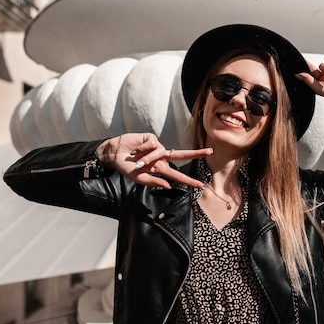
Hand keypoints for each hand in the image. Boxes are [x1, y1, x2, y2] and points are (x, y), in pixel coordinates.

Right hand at [96, 133, 212, 188]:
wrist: (114, 154)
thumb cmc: (125, 167)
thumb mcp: (138, 178)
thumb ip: (153, 182)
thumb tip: (168, 185)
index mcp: (160, 169)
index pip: (177, 176)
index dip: (189, 180)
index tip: (201, 185)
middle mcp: (161, 158)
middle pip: (182, 155)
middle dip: (196, 153)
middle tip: (210, 152)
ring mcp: (157, 147)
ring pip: (160, 152)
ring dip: (147, 157)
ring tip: (134, 159)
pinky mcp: (151, 138)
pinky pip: (152, 143)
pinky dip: (142, 148)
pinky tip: (135, 149)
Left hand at [297, 58, 323, 113]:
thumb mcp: (323, 89)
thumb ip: (310, 82)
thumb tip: (298, 75)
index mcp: (319, 86)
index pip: (308, 77)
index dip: (302, 71)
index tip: (295, 64)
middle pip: (313, 69)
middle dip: (311, 67)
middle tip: (304, 60)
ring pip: (322, 64)